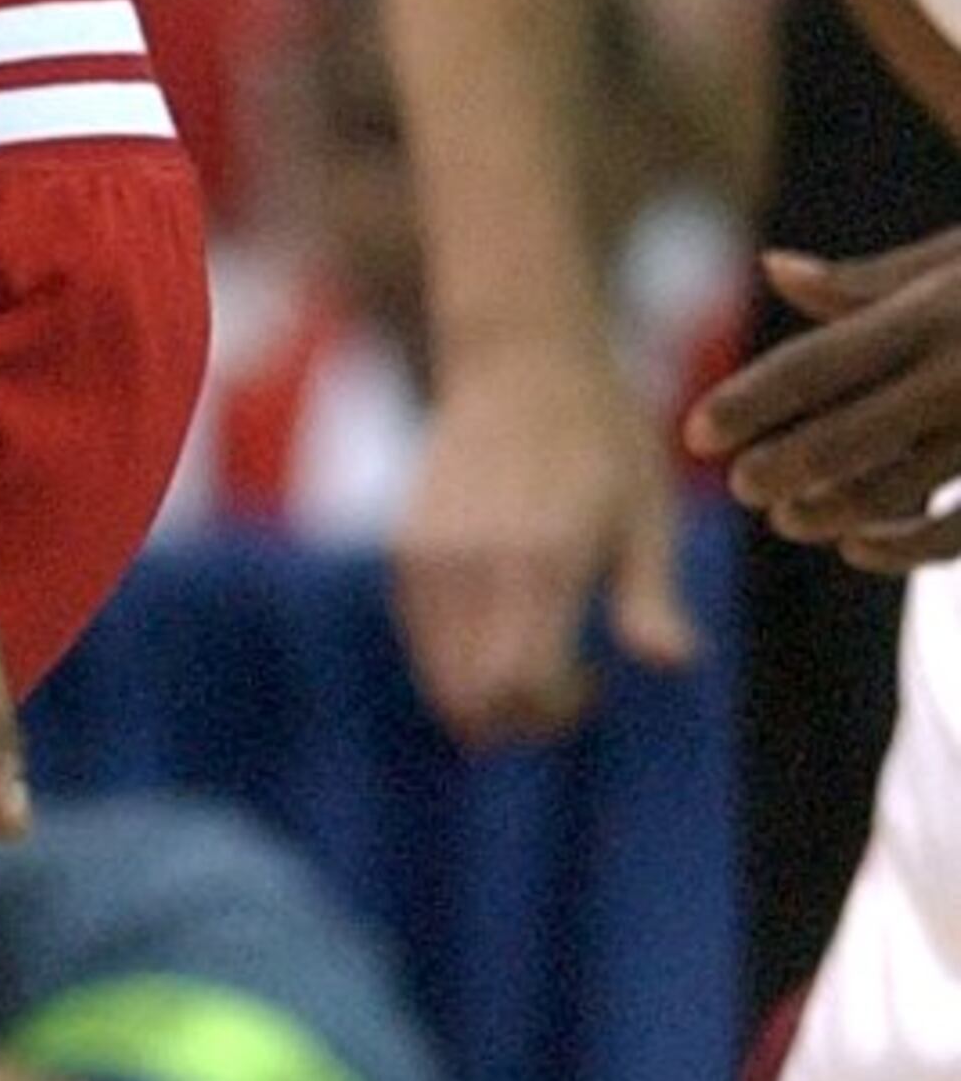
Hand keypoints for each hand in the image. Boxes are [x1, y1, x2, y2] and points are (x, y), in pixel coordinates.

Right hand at [391, 332, 693, 741]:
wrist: (520, 362)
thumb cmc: (603, 439)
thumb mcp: (646, 514)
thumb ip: (650, 598)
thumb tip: (675, 664)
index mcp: (543, 560)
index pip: (522, 687)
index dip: (556, 712)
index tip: (592, 682)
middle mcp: (474, 565)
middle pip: (472, 698)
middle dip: (518, 718)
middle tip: (563, 686)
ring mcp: (430, 557)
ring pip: (439, 677)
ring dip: (483, 692)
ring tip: (533, 654)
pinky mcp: (405, 548)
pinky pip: (420, 639)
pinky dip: (454, 658)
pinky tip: (499, 621)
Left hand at [694, 233, 960, 566]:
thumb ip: (872, 282)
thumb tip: (775, 270)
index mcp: (938, 311)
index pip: (819, 362)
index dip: (749, 401)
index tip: (694, 430)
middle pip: (846, 433)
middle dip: (780, 465)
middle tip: (739, 484)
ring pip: (899, 486)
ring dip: (831, 508)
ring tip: (786, 516)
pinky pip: (959, 528)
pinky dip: (905, 544)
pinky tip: (857, 545)